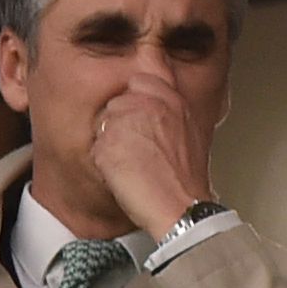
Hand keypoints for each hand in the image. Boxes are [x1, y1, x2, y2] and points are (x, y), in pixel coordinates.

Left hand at [93, 71, 212, 239]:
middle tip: (141, 151)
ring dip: (113, 143)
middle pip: (116, 103)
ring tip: (135, 164)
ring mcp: (127, 121)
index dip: (137, 103)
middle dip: (122, 125)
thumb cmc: (186, 179)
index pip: (140, 81)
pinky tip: (126, 175)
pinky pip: (97, 148)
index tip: (144, 123)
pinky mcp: (109, 143)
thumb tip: (155, 89)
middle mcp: (149, 104)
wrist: (180, 206)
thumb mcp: (189, 131)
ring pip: (104, 124)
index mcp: (172, 100)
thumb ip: (169, 108)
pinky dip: (106, 163)